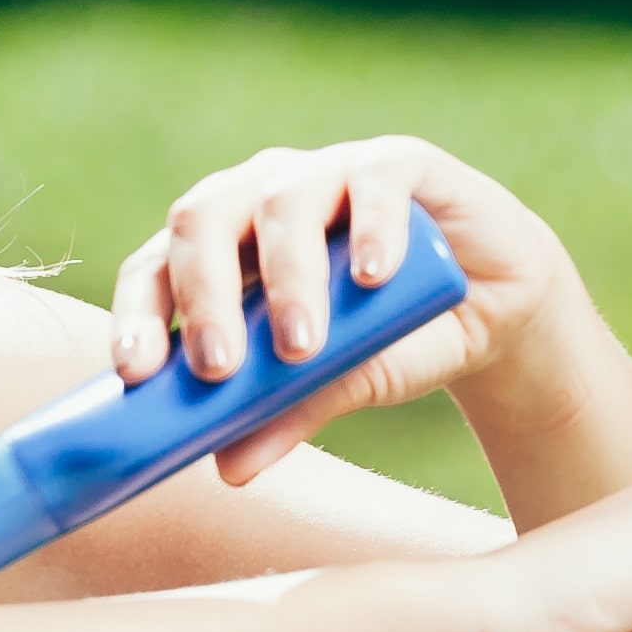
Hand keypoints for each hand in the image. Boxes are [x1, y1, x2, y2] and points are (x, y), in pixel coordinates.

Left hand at [107, 137, 574, 483]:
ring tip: (302, 345)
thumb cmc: (397, 339)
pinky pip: (374, 176)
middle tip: (219, 367)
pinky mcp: (401, 162)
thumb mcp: (343, 383)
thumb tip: (229, 469)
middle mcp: (264, 197)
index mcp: (225, 248)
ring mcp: (329, 171)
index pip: (156, 267)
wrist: (494, 309)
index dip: (137, 314)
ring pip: (282, 200)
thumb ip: (288, 412)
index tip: (137, 374)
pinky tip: (372, 275)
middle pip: (202, 220)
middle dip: (202, 295)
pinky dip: (371, 225)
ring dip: (286, 277)